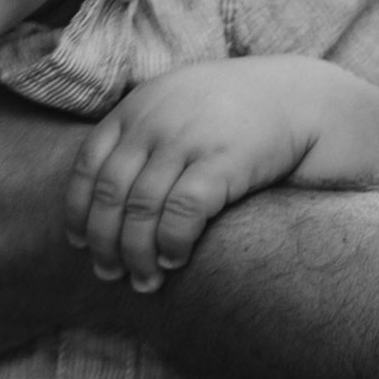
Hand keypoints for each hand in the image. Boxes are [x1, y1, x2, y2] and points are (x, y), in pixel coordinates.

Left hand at [66, 62, 325, 292]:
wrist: (300, 97)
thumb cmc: (236, 110)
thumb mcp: (178, 103)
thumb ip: (143, 132)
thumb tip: (107, 188)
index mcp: (137, 107)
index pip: (88, 165)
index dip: (78, 210)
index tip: (81, 242)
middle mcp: (155, 122)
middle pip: (110, 194)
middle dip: (105, 242)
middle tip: (109, 273)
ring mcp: (188, 140)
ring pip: (141, 210)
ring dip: (136, 254)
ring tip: (143, 281)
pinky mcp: (222, 161)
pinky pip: (182, 214)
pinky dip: (171, 243)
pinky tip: (174, 260)